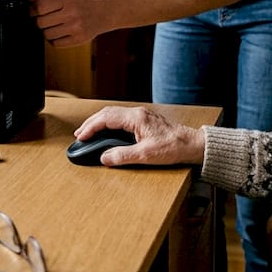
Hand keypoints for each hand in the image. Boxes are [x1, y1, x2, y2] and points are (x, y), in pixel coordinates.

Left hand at [29, 0, 104, 46]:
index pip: (40, 7)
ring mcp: (75, 28)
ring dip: (46, 31)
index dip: (32, 10)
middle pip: (41, 22)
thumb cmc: (79, 3)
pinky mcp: (78, 40)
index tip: (33, 11)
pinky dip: (53, 39)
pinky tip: (59, 33)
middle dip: (39, 21)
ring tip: (53, 26)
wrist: (101, 13)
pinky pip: (55, 44)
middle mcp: (71, 13)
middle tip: (44, 19)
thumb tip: (29, 1)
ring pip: (46, 34)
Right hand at [74, 106, 205, 167]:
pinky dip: (109, 123)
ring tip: (89, 132)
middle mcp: (138, 113)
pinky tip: (107, 130)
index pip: (106, 118)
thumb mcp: (146, 155)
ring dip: (99, 122)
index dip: (91, 127)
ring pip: (114, 113)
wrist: (191, 144)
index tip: (81, 136)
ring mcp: (141, 115)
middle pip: (107, 113)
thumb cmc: (173, 147)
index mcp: (136, 118)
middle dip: (91, 123)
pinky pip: (121, 117)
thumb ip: (123, 156)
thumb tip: (104, 158)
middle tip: (80, 134)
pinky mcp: (144, 120)